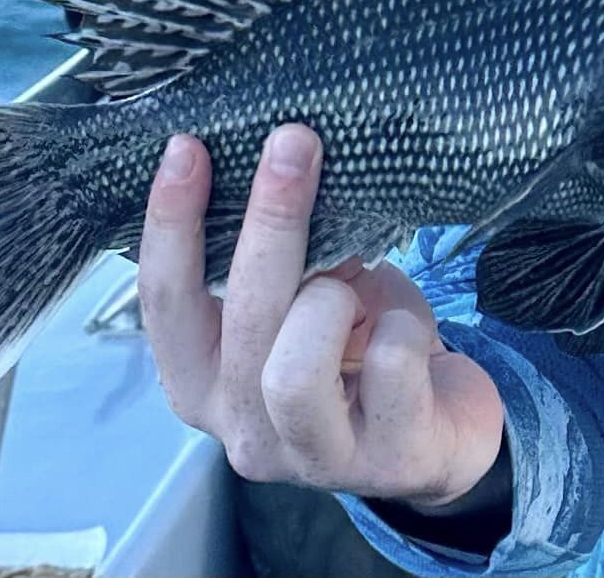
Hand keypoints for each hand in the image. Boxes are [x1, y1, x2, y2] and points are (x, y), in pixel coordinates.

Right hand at [138, 125, 505, 508]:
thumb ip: (280, 253)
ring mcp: (310, 455)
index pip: (163, 301)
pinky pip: (388, 367)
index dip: (170, 223)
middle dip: (269, 220)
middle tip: (293, 141)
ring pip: (294, 368)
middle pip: (237, 318)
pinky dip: (402, 324)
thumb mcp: (307, 288)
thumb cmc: (355, 341)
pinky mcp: (384, 461)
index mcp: (202, 378)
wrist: (440, 424)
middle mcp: (241, 425)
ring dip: (329, 300)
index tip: (185, 147)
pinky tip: (406, 328)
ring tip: (355, 283)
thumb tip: (278, 161)